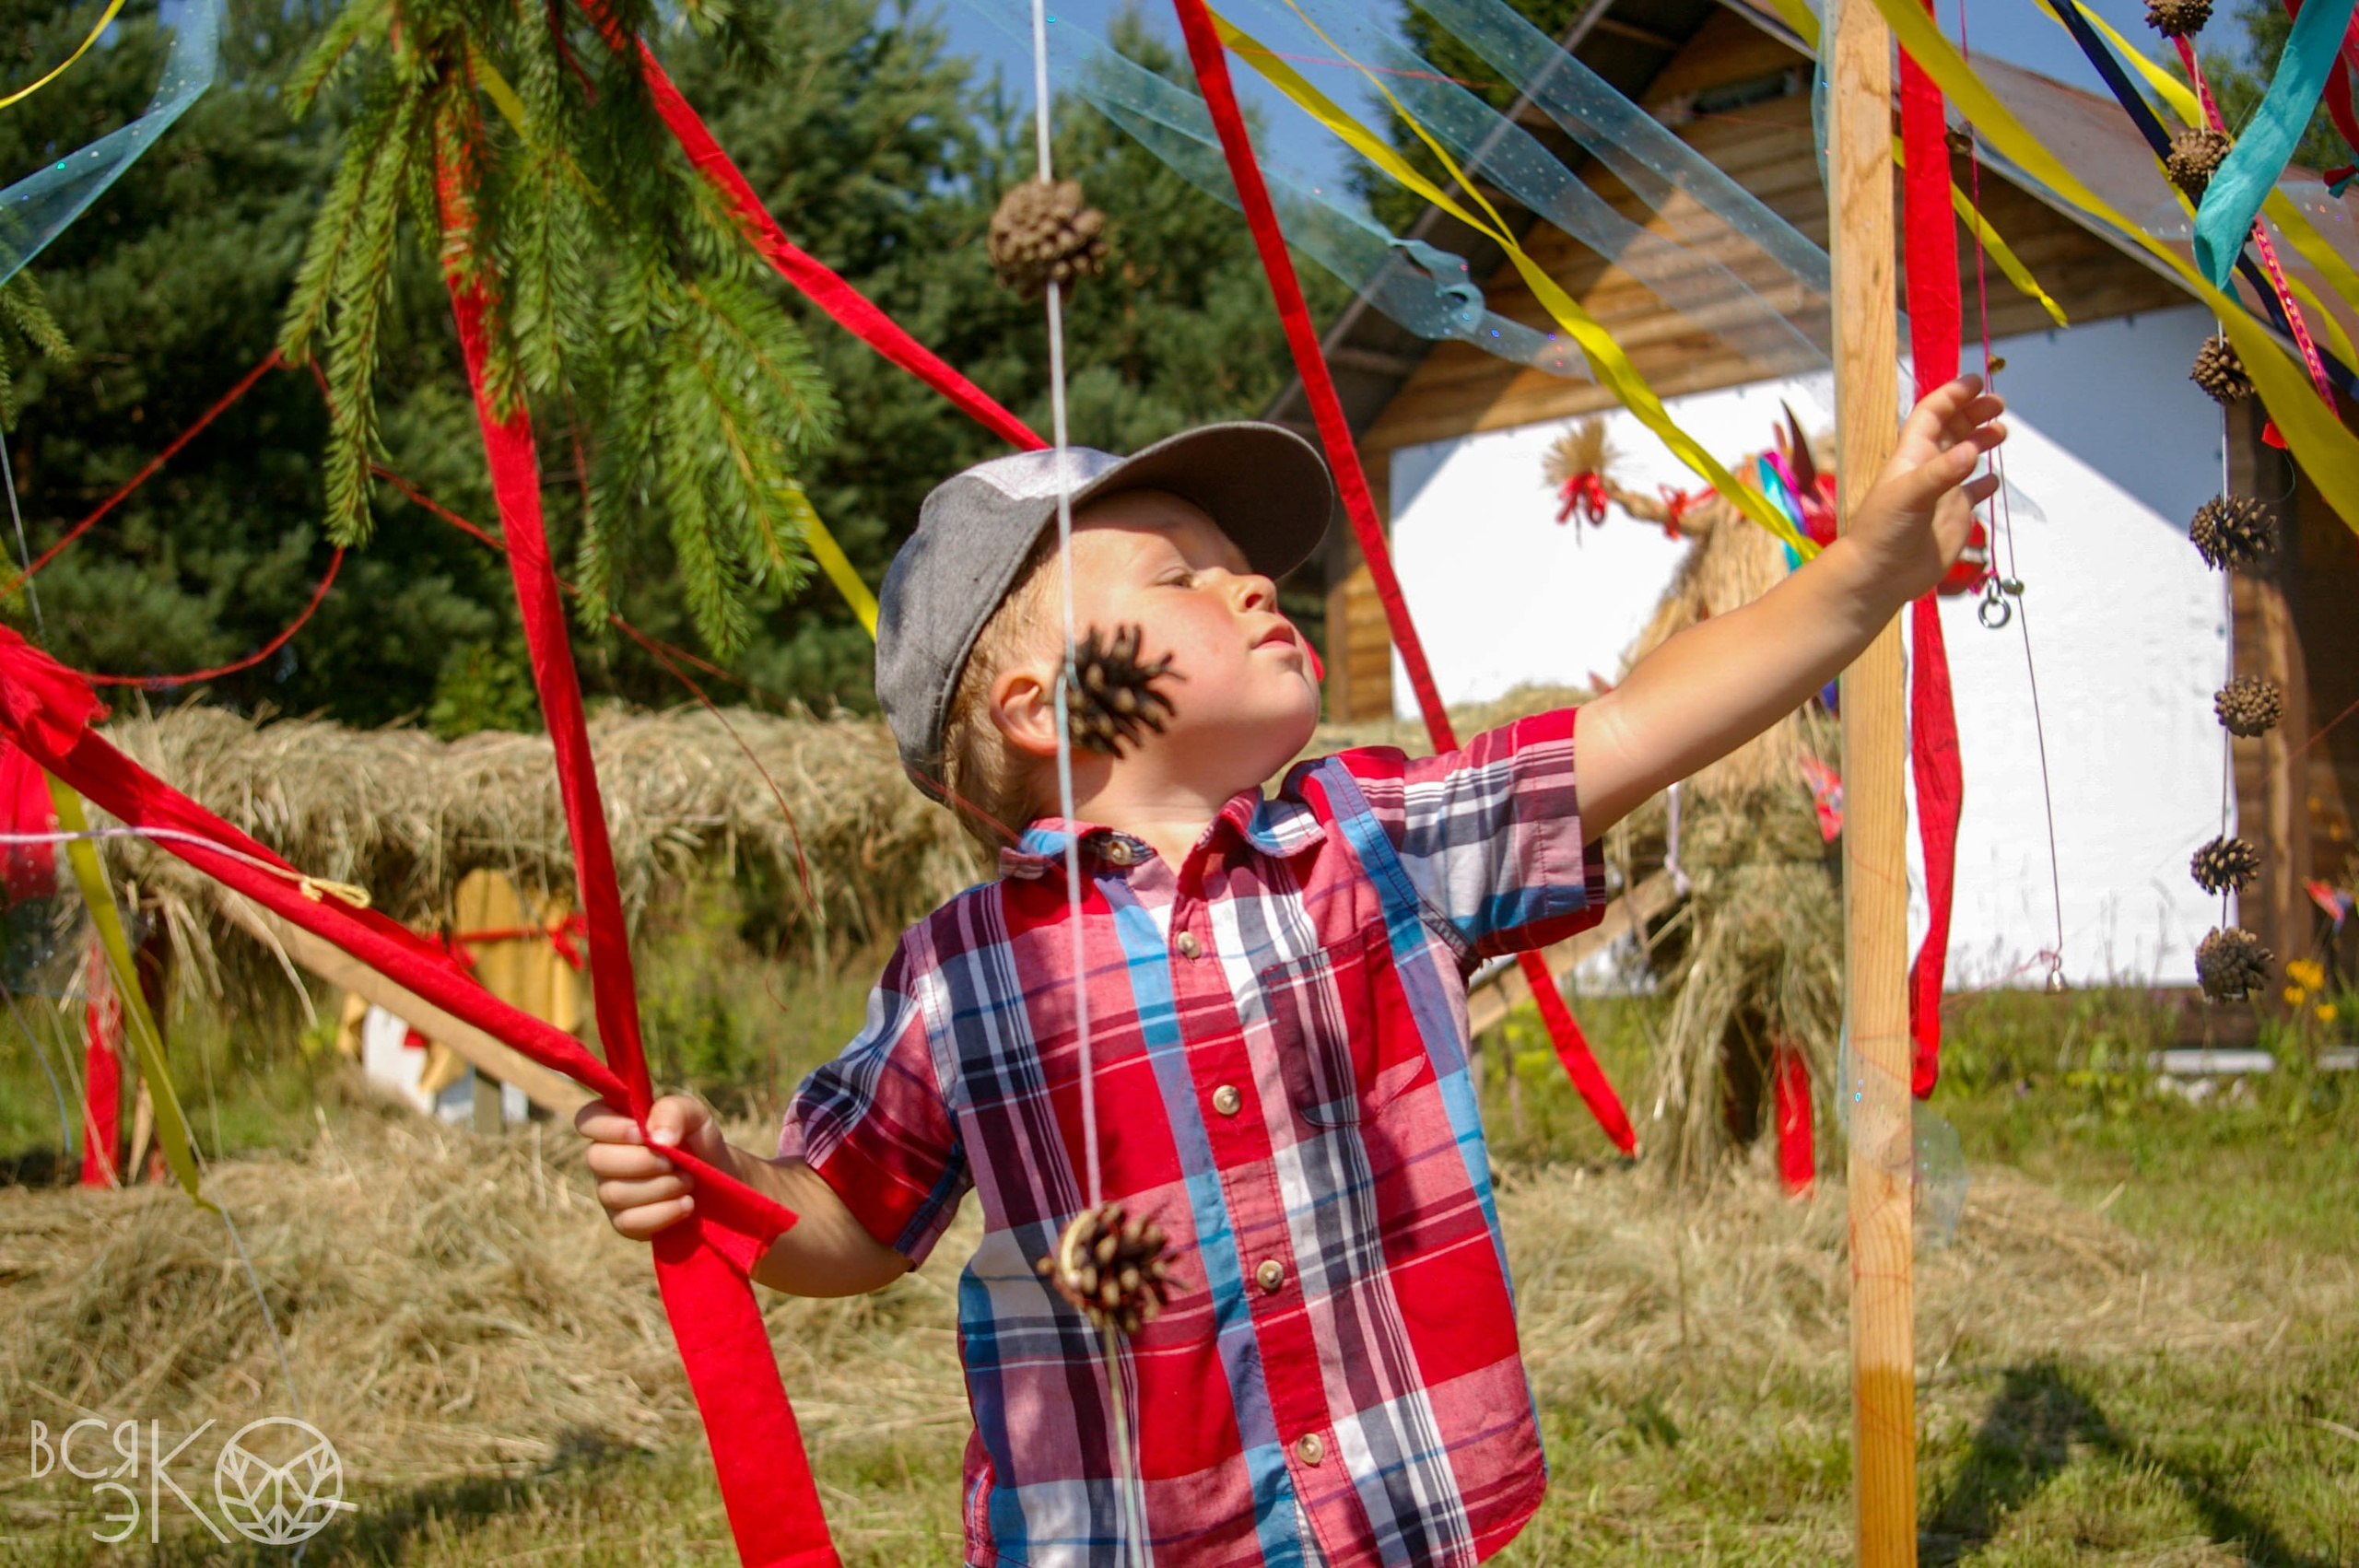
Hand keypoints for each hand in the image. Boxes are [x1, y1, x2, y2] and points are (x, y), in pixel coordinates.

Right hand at [576, 1092, 732, 1240]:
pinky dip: (663, 1213)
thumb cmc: (697, 1140)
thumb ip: (673, 1111)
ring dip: (660, 1187)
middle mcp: (605, 1158)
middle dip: (642, 1161)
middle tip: (673, 1162)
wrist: (717, 1178)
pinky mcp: (624, 1222)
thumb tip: (655, 1137)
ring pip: (613, 1193)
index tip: (641, 1133)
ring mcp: (610, 1192)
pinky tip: (686, 1204)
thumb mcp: (694, 1114)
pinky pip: (628, 1222)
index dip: (608, 1127)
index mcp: (616, 1124)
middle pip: (596, 1159)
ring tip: (687, 1181)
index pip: (587, 1119)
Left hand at [1843, 376, 2006, 602]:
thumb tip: (1971, 450)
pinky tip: (1994, 479)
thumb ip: (1942, 473)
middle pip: (1953, 428)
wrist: (1880, 574)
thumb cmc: (1885, 530)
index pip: (1932, 413)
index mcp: (1912, 454)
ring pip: (1965, 455)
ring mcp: (1943, 491)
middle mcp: (1928, 468)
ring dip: (1981, 440)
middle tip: (1999, 404)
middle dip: (1974, 412)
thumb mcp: (1910, 495)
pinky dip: (1984, 483)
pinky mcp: (1954, 515)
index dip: (1953, 395)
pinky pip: (1973, 493)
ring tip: (2001, 431)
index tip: (1977, 381)